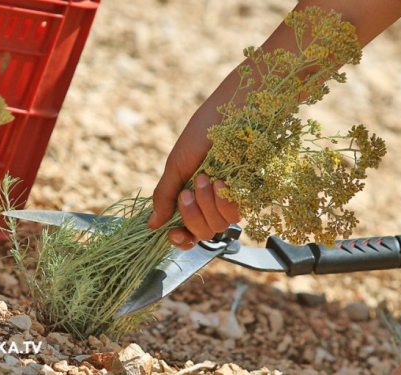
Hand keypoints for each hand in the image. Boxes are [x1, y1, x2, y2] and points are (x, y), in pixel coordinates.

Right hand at [147, 89, 240, 248]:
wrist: (232, 111)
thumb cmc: (203, 133)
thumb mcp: (177, 164)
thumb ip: (165, 195)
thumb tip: (151, 224)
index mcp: (192, 197)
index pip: (187, 232)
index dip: (181, 239)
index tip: (174, 234)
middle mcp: (212, 203)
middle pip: (202, 233)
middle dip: (191, 215)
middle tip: (188, 191)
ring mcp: (231, 200)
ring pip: (218, 227)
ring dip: (206, 205)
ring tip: (206, 178)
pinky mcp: (249, 194)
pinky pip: (235, 215)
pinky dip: (223, 201)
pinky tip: (220, 181)